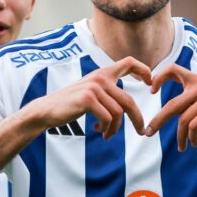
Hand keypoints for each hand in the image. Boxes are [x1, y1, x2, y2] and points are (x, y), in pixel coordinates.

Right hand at [30, 56, 151, 138]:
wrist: (46, 110)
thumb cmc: (70, 104)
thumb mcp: (91, 92)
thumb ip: (108, 92)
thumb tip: (129, 108)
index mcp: (103, 74)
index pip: (129, 62)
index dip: (144, 70)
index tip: (150, 84)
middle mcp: (100, 78)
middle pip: (129, 101)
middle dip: (137, 119)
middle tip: (141, 132)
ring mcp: (94, 88)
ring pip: (118, 113)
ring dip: (114, 129)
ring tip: (106, 134)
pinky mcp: (88, 99)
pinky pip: (108, 118)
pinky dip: (106, 129)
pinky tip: (97, 130)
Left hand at [144, 64, 196, 150]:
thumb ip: (192, 97)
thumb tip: (170, 111)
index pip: (173, 69)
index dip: (159, 77)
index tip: (151, 90)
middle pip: (172, 105)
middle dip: (157, 121)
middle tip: (147, 133)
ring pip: (183, 120)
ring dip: (181, 137)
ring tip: (182, 147)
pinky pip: (194, 126)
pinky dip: (191, 138)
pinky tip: (193, 144)